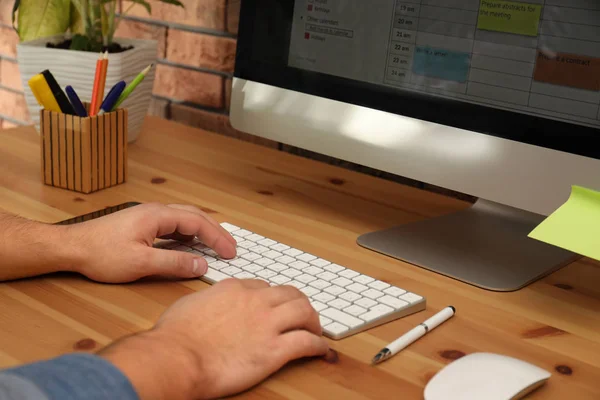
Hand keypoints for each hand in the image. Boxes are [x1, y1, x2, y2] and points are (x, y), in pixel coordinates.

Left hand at [66, 203, 236, 282]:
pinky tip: (190, 246)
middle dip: (215, 232)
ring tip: (216, 247)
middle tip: (230, 249)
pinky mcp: (142, 224)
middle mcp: (156, 211)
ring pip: (184, 219)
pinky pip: (173, 226)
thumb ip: (174, 263)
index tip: (230, 252)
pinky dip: (188, 234)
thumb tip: (201, 264)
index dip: (217, 237)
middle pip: (194, 216)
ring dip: (202, 232)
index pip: (197, 222)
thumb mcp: (141, 263)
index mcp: (158, 216)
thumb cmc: (101, 254)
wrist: (71, 248)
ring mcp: (148, 216)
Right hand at [100, 279, 329, 399]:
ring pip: (305, 311)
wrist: (176, 357)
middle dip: (299, 303)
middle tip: (303, 314)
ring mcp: (267, 324)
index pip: (264, 286)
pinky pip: (306, 343)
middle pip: (290, 293)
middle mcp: (256, 301)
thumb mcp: (190, 303)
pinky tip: (320, 350)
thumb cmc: (175, 335)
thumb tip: (209, 305)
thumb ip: (208, 300)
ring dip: (313, 320)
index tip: (274, 307)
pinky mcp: (274, 350)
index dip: (272, 297)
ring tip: (315, 329)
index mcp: (235, 288)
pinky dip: (318, 345)